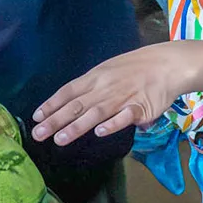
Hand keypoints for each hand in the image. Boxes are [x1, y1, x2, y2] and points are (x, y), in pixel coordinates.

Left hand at [32, 41, 195, 147]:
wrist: (166, 63)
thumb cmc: (135, 67)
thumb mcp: (108, 70)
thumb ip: (92, 88)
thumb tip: (74, 106)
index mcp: (95, 77)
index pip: (68, 92)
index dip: (51, 104)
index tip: (36, 118)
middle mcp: (104, 88)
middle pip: (76, 105)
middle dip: (55, 120)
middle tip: (38, 135)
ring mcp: (121, 97)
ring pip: (95, 113)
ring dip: (77, 126)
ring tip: (60, 139)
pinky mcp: (140, 107)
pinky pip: (124, 116)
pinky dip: (112, 124)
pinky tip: (99, 132)